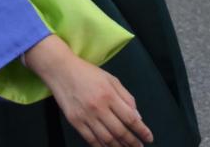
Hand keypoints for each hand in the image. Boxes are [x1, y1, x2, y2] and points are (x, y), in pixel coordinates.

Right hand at [24, 36, 152, 146]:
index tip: (149, 138)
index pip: (130, 118)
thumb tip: (137, 117)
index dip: (141, 130)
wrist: (61, 70)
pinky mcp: (75, 122)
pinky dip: (102, 146)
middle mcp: (99, 108)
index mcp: (109, 95)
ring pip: (106, 139)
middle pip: (120, 131)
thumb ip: (126, 97)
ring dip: (119, 146)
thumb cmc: (88, 73)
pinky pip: (91, 139)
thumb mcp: (111, 79)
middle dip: (132, 142)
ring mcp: (86, 116)